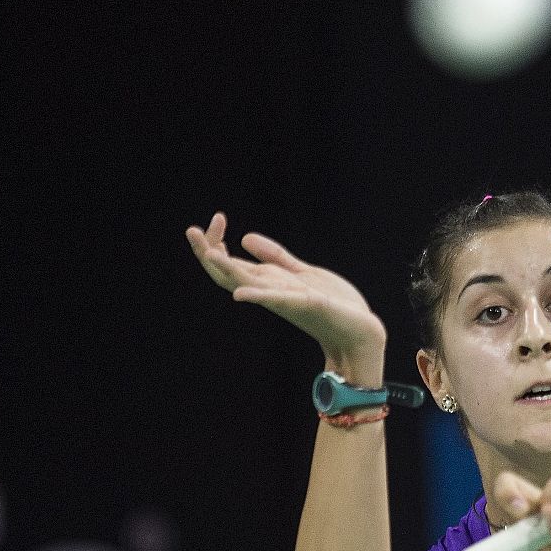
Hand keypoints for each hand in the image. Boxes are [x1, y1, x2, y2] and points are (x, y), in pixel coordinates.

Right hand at [185, 213, 385, 375]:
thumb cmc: (334, 306)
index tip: (216, 218)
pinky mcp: (306, 305)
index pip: (231, 264)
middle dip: (208, 251)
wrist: (360, 332)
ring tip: (208, 252)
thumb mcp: (302, 274)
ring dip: (226, 269)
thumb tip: (245, 238)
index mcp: (269, 283)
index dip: (217, 243)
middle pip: (229, 273)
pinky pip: (277, 300)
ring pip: (247, 284)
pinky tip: (240, 292)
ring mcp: (286, 300)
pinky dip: (258, 296)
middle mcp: (271, 292)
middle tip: (191, 229)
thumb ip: (276, 257)